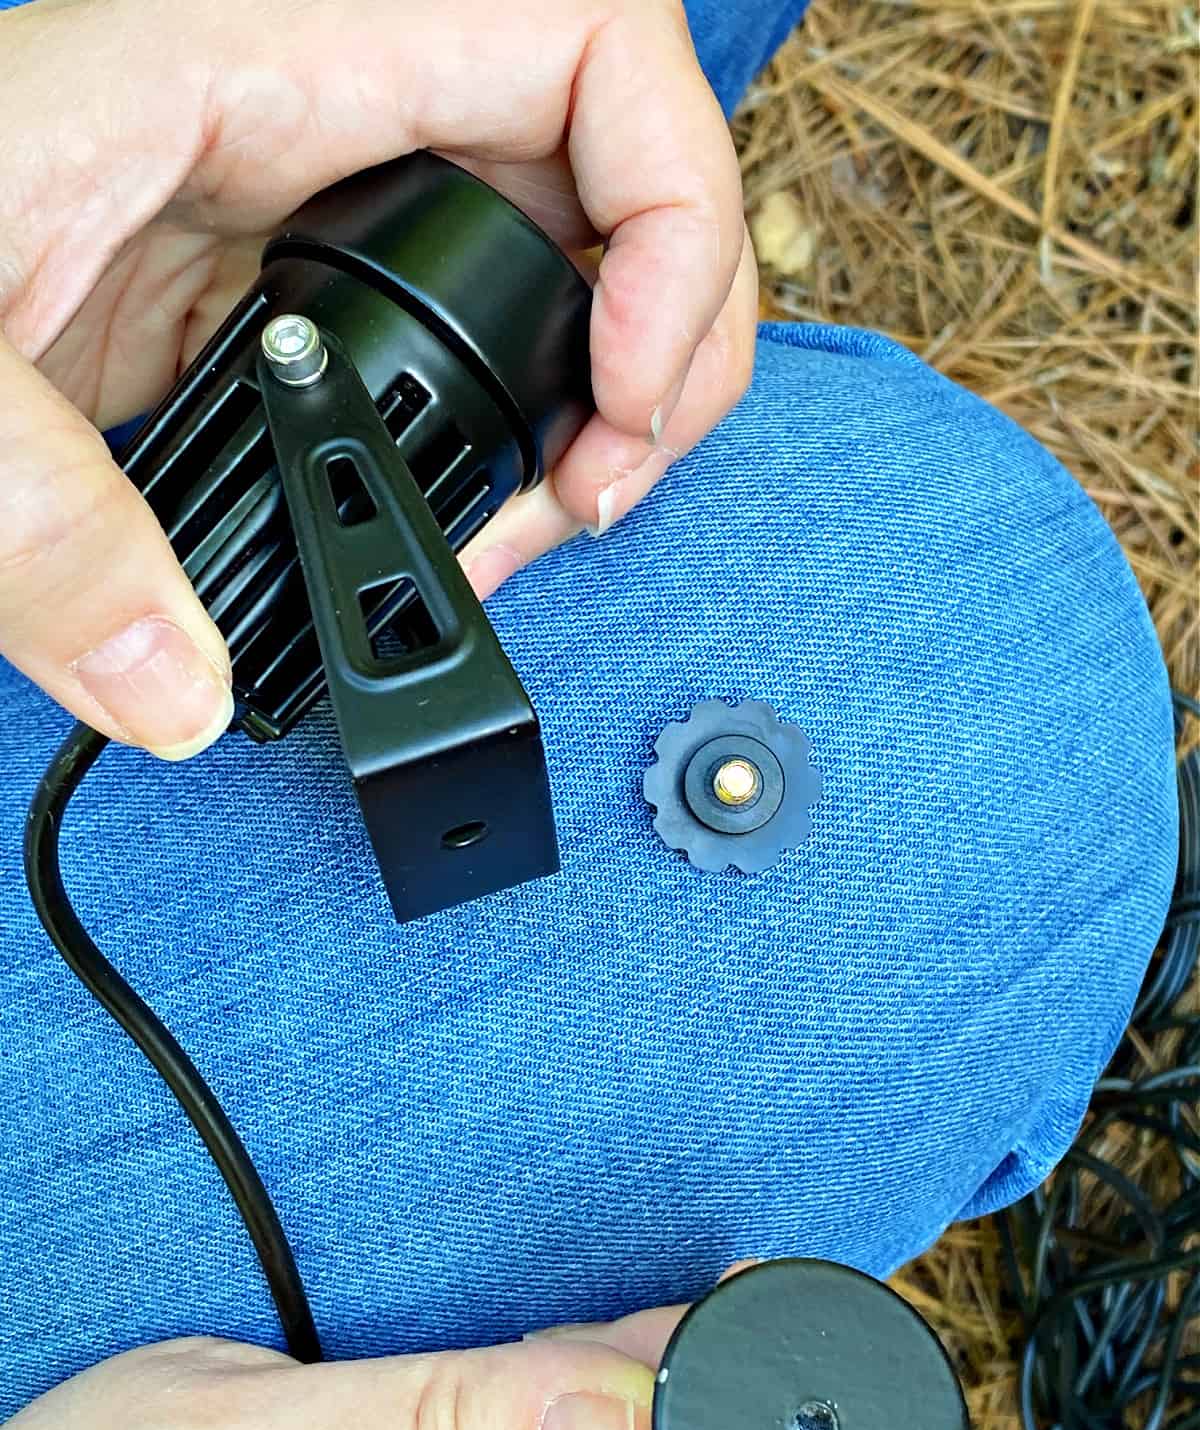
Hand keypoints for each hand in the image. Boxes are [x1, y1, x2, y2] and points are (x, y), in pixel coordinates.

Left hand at [0, 0, 754, 760]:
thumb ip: (44, 526)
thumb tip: (175, 684)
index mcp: (263, 51)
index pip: (590, 52)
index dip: (670, 218)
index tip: (617, 388)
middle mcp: (319, 114)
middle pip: (615, 181)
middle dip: (654, 354)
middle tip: (590, 495)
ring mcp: (314, 203)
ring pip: (562, 266)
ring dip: (593, 406)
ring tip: (543, 524)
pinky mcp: (288, 293)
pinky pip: (470, 340)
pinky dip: (509, 436)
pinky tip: (474, 513)